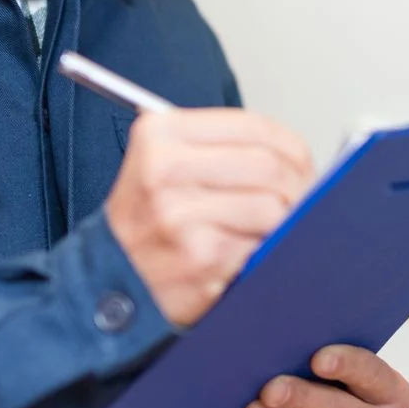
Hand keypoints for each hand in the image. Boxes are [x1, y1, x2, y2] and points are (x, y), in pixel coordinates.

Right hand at [104, 109, 312, 326]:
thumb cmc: (145, 222)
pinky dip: (264, 252)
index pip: (253, 127)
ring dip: (284, 223)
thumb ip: (219, 147)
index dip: (291, 147)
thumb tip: (294, 157)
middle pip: (269, 167)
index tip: (300, 164)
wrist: (107, 279)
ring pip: (272, 208)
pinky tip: (247, 254)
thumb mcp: (162, 162)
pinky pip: (260, 246)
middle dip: (297, 186)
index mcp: (159, 134)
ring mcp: (181, 216)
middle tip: (301, 200)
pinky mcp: (200, 257)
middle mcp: (165, 170)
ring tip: (271, 229)